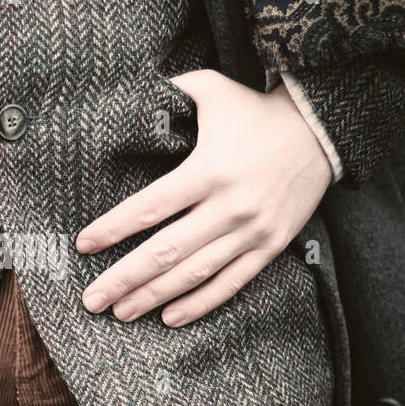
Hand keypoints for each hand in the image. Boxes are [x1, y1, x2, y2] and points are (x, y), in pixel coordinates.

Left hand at [76, 69, 332, 326]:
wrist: (321, 130)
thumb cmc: (255, 109)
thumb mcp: (211, 89)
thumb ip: (169, 90)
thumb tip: (128, 93)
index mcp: (208, 169)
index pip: (149, 207)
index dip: (112, 229)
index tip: (83, 245)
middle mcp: (229, 206)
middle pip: (165, 252)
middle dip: (123, 279)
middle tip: (91, 300)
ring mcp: (252, 231)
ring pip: (193, 274)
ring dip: (153, 297)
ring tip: (120, 313)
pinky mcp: (270, 246)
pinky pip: (231, 283)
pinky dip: (199, 304)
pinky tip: (170, 317)